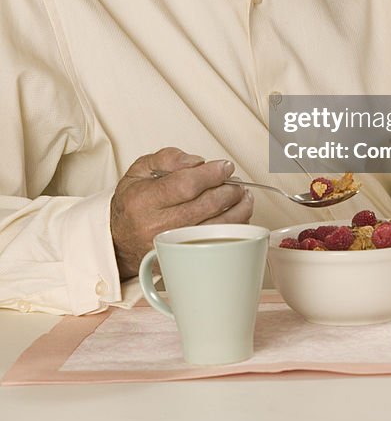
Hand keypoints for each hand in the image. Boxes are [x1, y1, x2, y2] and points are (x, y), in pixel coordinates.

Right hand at [110, 147, 253, 279]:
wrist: (119, 240)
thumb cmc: (133, 203)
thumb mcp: (140, 171)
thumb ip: (168, 158)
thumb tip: (197, 162)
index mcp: (143, 200)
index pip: (185, 185)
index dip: (211, 174)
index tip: (225, 167)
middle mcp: (155, 226)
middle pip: (205, 206)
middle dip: (228, 190)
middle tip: (236, 182)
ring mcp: (168, 247)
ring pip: (214, 228)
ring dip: (237, 210)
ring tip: (242, 196)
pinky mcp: (179, 262)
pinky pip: (214, 244)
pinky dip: (232, 229)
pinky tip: (236, 215)